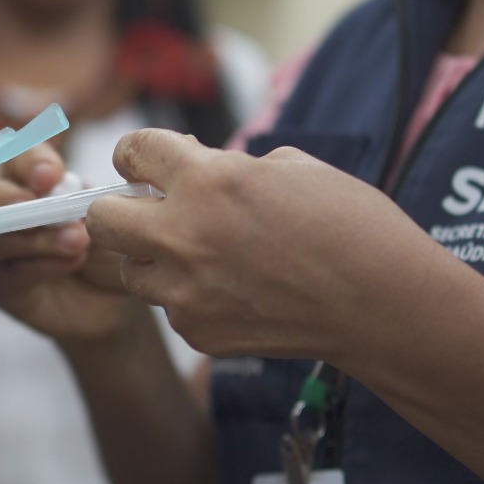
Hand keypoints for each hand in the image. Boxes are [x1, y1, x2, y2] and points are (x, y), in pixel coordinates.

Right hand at [0, 144, 150, 344]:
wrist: (123, 299)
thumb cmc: (113, 246)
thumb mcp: (110, 214)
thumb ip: (87, 197)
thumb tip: (69, 189)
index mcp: (28, 178)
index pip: (15, 157)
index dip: (28, 162)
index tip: (53, 174)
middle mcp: (3, 209)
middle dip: (4, 195)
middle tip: (36, 200)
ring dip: (38, 236)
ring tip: (80, 241)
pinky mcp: (3, 287)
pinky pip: (12, 272)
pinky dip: (43, 264)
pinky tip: (74, 262)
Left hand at [84, 129, 460, 362]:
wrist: (382, 304)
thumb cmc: (351, 226)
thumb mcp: (292, 167)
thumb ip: (230, 167)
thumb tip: (198, 169)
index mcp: (208, 180)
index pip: (132, 150)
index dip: (138, 153)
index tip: (146, 162)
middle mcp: (183, 235)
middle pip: (101, 219)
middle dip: (119, 209)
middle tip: (148, 211)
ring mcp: (185, 291)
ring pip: (131, 270)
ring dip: (154, 258)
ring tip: (202, 256)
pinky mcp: (198, 332)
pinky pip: (171, 308)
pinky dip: (191, 298)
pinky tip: (235, 292)